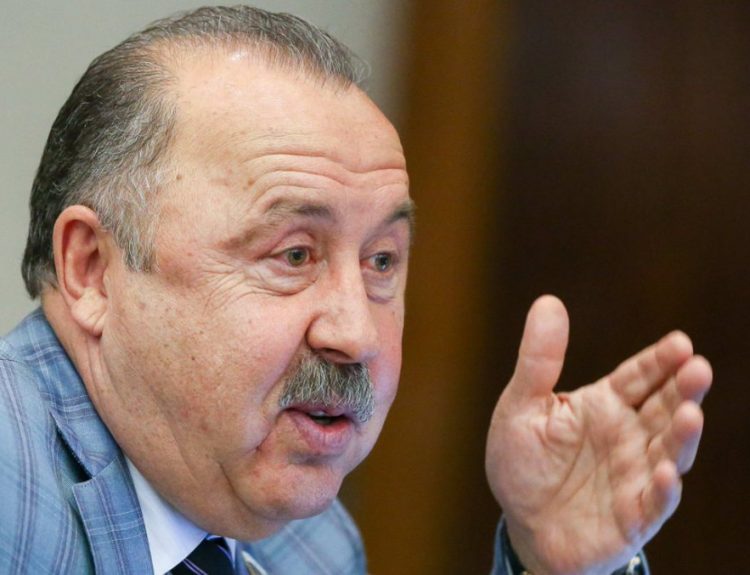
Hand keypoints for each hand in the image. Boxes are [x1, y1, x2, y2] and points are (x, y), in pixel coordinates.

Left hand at [485, 295, 710, 574]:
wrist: (521, 524)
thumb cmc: (523, 462)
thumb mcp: (520, 406)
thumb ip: (538, 360)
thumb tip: (548, 300)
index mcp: (604, 405)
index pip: (640, 376)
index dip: (660, 360)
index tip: (680, 342)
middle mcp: (628, 436)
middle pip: (664, 407)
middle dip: (683, 388)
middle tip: (697, 369)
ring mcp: (635, 476)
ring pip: (669, 451)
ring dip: (682, 435)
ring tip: (690, 413)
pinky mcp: (633, 516)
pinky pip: (653, 502)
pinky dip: (662, 489)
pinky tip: (665, 473)